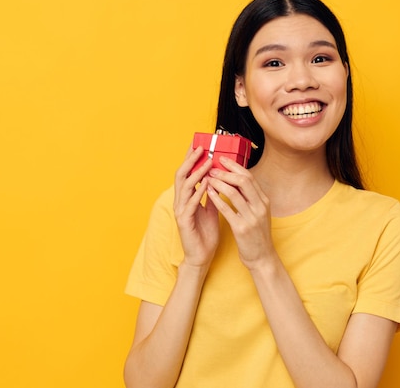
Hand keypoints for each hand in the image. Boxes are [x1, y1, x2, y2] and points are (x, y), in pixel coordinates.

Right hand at [173, 146, 219, 267]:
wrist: (202, 256)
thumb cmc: (206, 233)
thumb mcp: (211, 210)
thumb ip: (212, 195)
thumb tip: (219, 179)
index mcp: (186, 198)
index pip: (187, 173)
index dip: (191, 158)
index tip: (199, 144)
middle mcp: (180, 201)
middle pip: (181, 175)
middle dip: (190, 160)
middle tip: (201, 148)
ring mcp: (180, 211)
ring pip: (184, 186)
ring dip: (196, 173)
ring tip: (207, 162)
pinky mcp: (184, 222)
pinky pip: (190, 204)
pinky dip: (198, 192)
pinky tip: (206, 184)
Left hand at [205, 157, 275, 269]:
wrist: (262, 258)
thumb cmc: (256, 235)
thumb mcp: (258, 213)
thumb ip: (250, 198)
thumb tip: (237, 180)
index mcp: (264, 201)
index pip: (249, 177)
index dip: (235, 166)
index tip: (222, 159)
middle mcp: (260, 206)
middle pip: (244, 180)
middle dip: (226, 172)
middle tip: (212, 168)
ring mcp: (252, 217)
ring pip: (234, 192)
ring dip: (219, 183)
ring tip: (207, 178)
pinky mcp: (242, 228)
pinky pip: (227, 209)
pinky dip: (216, 199)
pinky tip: (208, 193)